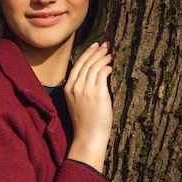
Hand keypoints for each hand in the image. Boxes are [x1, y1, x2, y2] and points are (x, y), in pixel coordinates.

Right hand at [64, 41, 112, 172]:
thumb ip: (81, 88)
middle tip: (106, 45)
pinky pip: (102, 73)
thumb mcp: (76, 102)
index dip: (87, 53)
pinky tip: (112, 67)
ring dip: (104, 57)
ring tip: (111, 54)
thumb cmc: (85, 122)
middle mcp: (76, 86)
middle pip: (87, 62)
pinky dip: (108, 67)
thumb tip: (94, 74)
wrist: (88, 137)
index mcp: (68, 88)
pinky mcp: (97, 93)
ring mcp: (86, 89)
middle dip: (97, 51)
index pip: (78, 64)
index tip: (95, 45)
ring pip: (95, 66)